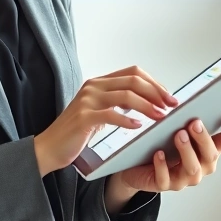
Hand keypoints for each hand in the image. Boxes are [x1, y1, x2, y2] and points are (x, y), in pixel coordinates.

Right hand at [33, 66, 178, 175]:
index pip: (133, 72)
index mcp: (98, 83)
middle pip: (133, 80)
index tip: (169, 96)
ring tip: (160, 116)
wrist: (50, 147)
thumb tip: (148, 102)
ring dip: (147, 106)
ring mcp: (87, 100)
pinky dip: (128, 120)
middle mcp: (93, 87)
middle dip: (156, 92)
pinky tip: (138, 127)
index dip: (154, 82)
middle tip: (171, 105)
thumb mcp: (99, 112)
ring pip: (126, 95)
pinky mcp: (83, 117)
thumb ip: (118, 103)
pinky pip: (111, 114)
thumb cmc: (76, 132)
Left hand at [114, 109, 220, 192]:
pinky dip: (162, 166)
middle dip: (204, 139)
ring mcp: (183, 178)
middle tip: (195, 122)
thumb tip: (198, 101)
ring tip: (178, 134)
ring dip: (186, 150)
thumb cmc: (161, 143)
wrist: (136, 166)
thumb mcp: (176, 128)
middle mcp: (200, 167)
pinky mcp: (163, 184)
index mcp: (206, 151)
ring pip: (192, 169)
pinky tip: (158, 154)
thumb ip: (189, 119)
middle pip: (211, 156)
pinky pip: (165, 179)